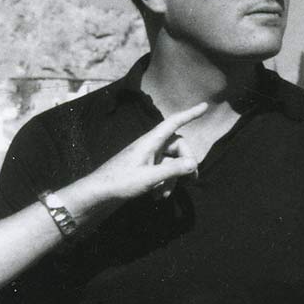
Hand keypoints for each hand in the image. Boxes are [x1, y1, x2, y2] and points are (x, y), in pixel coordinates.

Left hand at [67, 104, 204, 209]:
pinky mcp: (143, 168)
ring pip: (171, 162)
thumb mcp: (149, 178)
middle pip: (178, 147)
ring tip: (164, 196)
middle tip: (191, 180)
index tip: (205, 106)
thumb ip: (172, 170)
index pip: (174, 123)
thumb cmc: (120, 182)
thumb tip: (193, 163)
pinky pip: (162, 171)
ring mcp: (147, 157)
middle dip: (185, 163)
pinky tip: (157, 197)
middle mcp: (150, 146)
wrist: (99, 193)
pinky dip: (163, 183)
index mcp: (150, 141)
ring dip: (172, 179)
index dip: (190, 114)